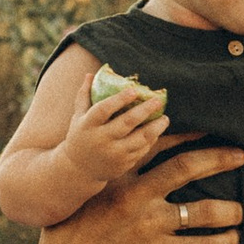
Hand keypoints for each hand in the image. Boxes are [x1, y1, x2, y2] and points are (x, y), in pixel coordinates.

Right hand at [22, 137, 243, 243]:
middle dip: (220, 158)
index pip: (158, 144)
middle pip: (188, 167)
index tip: (209, 130)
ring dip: (230, 210)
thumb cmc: (70, 233)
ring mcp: (150, 225)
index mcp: (119, 176)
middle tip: (242, 157)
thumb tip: (125, 155)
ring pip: (204, 211)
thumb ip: (109, 174)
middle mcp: (137, 195)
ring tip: (243, 211)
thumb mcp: (86, 193)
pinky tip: (233, 241)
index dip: (188, 134)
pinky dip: (222, 243)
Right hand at [58, 79, 171, 195]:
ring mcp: (113, 153)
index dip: (119, 100)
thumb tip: (91, 74)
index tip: (134, 90)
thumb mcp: (78, 117)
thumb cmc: (80, 136)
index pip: (103, 110)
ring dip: (155, 128)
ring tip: (165, 118)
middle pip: (126, 123)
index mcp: (88, 125)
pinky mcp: (123, 163)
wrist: (80, 170)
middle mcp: (101, 139)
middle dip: (144, 111)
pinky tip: (157, 131)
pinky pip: (141, 150)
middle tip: (158, 101)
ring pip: (139, 139)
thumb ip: (84, 95)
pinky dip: (151, 140)